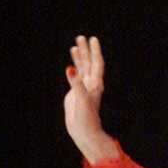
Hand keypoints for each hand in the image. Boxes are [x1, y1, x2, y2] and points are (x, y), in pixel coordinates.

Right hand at [64, 35, 117, 163]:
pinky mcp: (76, 93)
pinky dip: (74, 69)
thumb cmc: (86, 116)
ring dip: (79, 58)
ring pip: (82, 69)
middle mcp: (91, 84)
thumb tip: (70, 68)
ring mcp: (84, 88)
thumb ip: (76, 82)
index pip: (97, 63)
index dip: (95, 51)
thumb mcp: (81, 98)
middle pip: (89, 63)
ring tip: (75, 45)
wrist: (84, 130)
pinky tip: (71, 63)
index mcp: (96, 84)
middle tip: (81, 37)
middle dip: (86, 51)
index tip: (92, 39)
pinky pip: (75, 77)